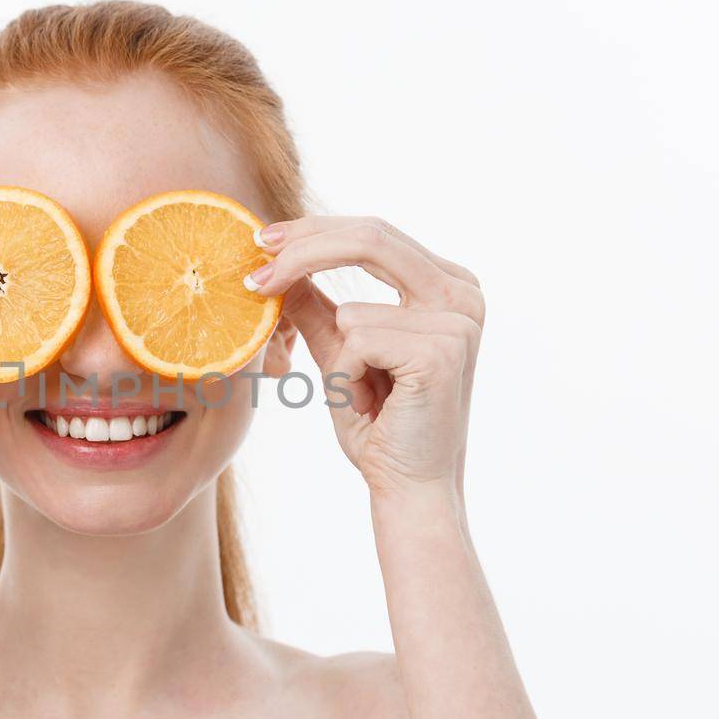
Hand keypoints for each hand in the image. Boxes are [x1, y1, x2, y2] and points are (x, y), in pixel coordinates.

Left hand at [249, 216, 482, 498]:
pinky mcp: (442, 351)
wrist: (408, 487)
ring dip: (337, 357)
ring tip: (364, 394)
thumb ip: (317, 308)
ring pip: (352, 307)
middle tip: (254, 277)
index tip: (261, 241)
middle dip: (301, 252)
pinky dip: (349, 375)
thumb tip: (277, 262)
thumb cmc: (379, 426)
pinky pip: (359, 340)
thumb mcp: (341, 353)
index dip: (313, 231)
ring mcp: (459, 321)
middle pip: (369, 237)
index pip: (374, 232)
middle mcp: (463, 294)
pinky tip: (377, 404)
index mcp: (447, 284)